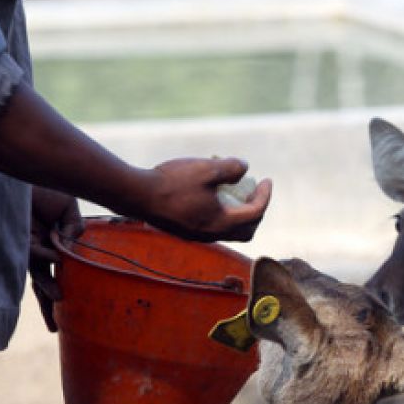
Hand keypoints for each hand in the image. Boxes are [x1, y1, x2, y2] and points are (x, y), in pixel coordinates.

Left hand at [29, 186, 82, 331]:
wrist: (21, 165)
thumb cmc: (44, 184)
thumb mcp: (68, 206)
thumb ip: (74, 228)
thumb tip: (71, 251)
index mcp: (50, 240)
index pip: (57, 268)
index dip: (61, 287)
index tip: (67, 304)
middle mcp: (36, 245)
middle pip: (42, 279)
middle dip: (48, 304)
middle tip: (54, 327)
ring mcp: (25, 242)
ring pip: (36, 270)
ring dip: (47, 285)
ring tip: (59, 297)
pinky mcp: (15, 236)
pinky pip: (32, 252)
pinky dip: (45, 254)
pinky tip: (57, 256)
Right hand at [139, 157, 271, 242]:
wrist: (136, 195)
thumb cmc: (172, 182)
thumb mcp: (207, 168)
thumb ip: (231, 168)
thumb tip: (245, 168)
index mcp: (221, 223)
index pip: (255, 213)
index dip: (265, 196)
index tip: (267, 180)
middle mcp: (212, 235)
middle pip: (247, 230)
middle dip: (256, 210)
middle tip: (255, 191)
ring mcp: (197, 235)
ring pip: (229, 230)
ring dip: (237, 212)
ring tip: (234, 190)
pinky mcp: (185, 231)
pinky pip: (212, 227)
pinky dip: (221, 212)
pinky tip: (212, 193)